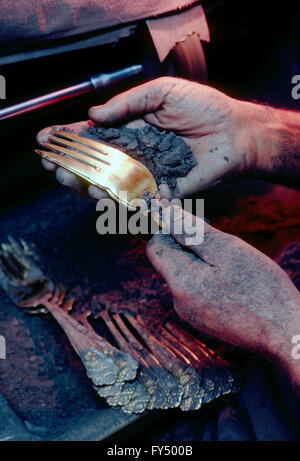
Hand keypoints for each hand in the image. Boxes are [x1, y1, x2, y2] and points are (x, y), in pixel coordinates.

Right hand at [37, 77, 260, 198]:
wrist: (234, 133)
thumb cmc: (203, 108)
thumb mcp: (162, 92)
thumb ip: (128, 103)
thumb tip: (93, 115)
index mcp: (130, 130)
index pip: (93, 136)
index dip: (69, 138)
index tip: (46, 139)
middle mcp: (133, 155)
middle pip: (94, 165)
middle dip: (69, 166)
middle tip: (52, 165)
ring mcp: (145, 175)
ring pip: (108, 185)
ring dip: (84, 185)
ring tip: (70, 179)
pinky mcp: (160, 193)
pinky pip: (133, 200)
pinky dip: (115, 201)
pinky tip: (99, 195)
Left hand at [147, 205, 299, 392]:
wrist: (283, 332)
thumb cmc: (260, 289)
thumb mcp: (227, 250)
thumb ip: (192, 231)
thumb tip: (169, 213)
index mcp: (179, 282)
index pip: (155, 248)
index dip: (170, 230)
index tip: (194, 224)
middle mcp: (178, 301)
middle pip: (171, 261)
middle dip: (191, 246)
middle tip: (220, 243)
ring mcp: (190, 313)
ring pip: (187, 274)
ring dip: (203, 262)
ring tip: (232, 265)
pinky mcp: (203, 320)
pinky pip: (198, 290)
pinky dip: (210, 278)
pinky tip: (234, 281)